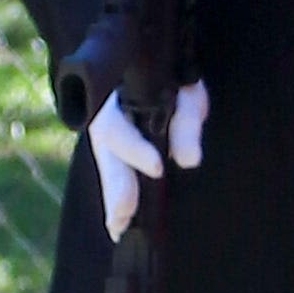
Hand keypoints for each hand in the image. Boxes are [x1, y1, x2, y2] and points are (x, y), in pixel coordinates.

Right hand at [86, 77, 207, 238]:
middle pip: (105, 154)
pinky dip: (117, 200)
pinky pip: (114, 174)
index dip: (135, 149)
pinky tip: (120, 225)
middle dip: (116, 186)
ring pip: (107, 167)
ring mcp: (107, 132)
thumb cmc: (177, 77)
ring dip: (114, 199)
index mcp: (117, 93)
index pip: (117, 126)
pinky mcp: (115, 149)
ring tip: (119, 229)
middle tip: (124, 216)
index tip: (157, 168)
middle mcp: (104, 114)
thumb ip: (186, 123)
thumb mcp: (187, 92)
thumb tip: (188, 161)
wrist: (160, 63)